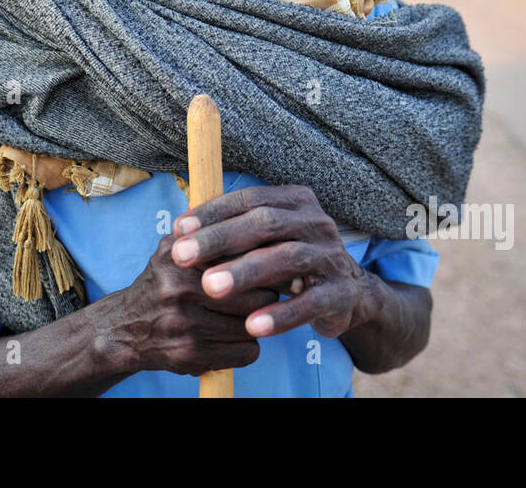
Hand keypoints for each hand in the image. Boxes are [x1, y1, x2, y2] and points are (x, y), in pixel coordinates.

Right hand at [103, 233, 276, 376]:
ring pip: (252, 325)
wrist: (124, 328)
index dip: (264, 262)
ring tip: (246, 317)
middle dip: (266, 296)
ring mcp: (184, 325)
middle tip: (262, 295)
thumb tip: (251, 218)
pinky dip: (247, 348)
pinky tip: (234, 339)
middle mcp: (180, 289)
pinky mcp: (189, 355)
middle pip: (256, 294)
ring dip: (257, 324)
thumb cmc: (161, 284)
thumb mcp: (174, 249)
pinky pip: (246, 353)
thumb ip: (205, 230)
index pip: (245, 257)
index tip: (270, 265)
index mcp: (180, 257)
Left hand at [170, 185, 373, 339]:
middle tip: (182, 256)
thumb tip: (179, 232)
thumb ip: (231, 234)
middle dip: (220, 239)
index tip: (177, 229)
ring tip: (210, 288)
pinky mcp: (341, 293)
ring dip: (246, 273)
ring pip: (288, 258)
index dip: (213, 212)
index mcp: (296, 202)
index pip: (250, 199)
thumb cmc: (292, 264)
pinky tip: (252, 326)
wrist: (348, 295)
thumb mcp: (266, 242)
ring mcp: (332, 256)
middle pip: (265, 223)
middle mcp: (317, 223)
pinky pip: (310, 303)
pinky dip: (281, 315)